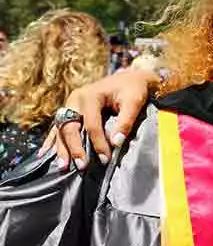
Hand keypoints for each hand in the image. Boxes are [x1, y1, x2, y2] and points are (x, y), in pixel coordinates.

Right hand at [40, 69, 160, 169]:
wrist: (129, 78)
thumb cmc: (133, 89)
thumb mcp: (134, 102)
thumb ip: (125, 121)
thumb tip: (116, 143)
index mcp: (91, 95)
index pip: (91, 124)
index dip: (98, 143)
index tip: (106, 159)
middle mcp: (75, 99)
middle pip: (70, 127)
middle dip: (75, 148)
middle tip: (81, 166)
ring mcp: (70, 105)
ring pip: (61, 129)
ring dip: (61, 148)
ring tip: (63, 166)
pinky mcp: (70, 110)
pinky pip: (58, 127)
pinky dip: (53, 140)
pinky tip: (45, 153)